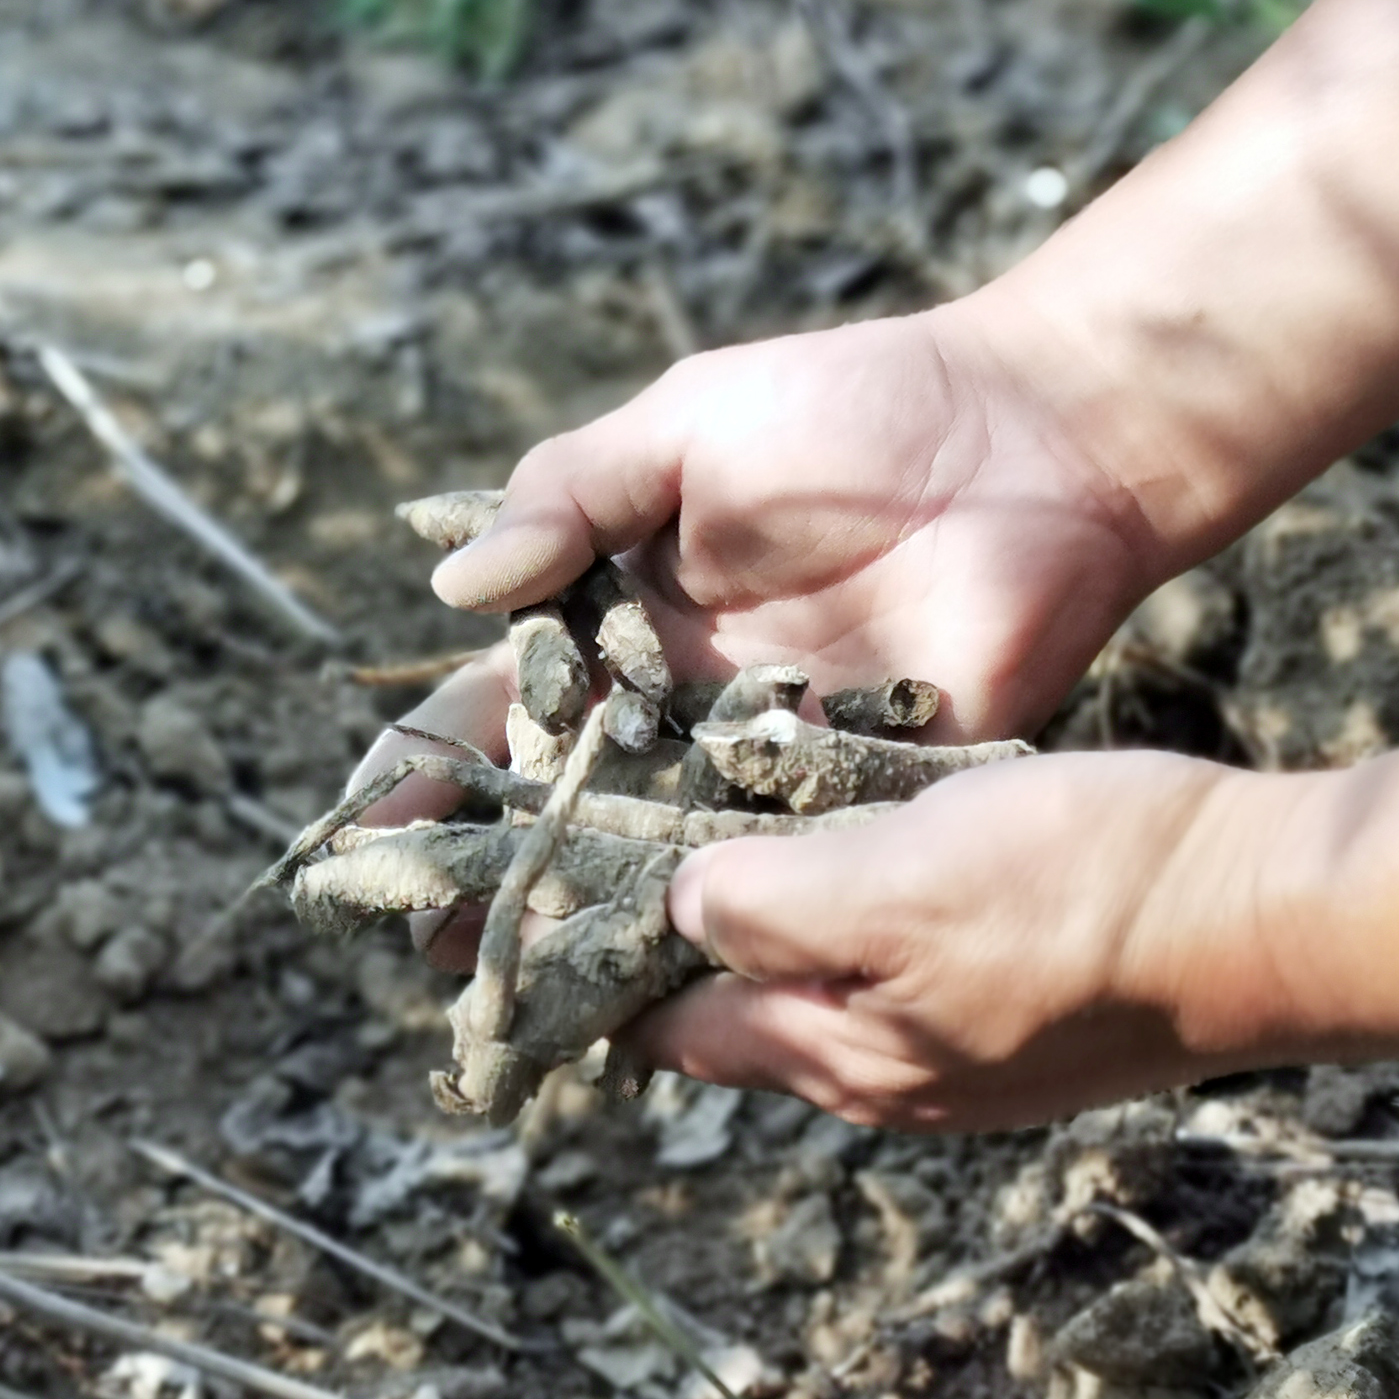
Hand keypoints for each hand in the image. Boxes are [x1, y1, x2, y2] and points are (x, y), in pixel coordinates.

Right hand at [353, 303, 1169, 968]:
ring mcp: (770, 759)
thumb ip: (568, 498)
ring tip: (516, 989)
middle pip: (563, 806)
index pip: (501, 706)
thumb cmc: (850, 409)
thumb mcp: (681, 429)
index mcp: (621, 618)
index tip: (365, 829)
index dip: (429, 767)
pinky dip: (727, 926)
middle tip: (420, 947)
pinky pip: (785, 873)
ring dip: (588, 922)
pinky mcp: (866, 796)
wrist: (1033, 438)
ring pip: (659, 858)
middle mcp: (680, 704)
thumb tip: (453, 589)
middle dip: (489, 873)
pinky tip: (669, 988)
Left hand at [629, 749, 1288, 1129]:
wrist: (1274, 914)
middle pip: (743, 1013)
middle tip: (608, 853)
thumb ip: (767, 907)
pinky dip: (860, 907)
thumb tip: (680, 910)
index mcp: (841, 1053)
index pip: (671, 1034)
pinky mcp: (1028, 1000)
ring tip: (715, 830)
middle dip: (673, 946)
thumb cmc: (1084, 892)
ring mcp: (967, 1046)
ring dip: (770, 921)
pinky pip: (908, 960)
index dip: (593, 980)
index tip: (529, 919)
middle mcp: (893, 1072)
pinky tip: (860, 836)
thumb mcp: (889, 883)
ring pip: (828, 984)